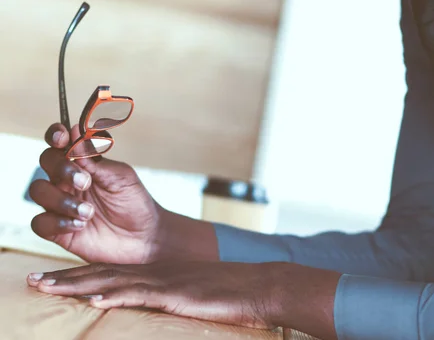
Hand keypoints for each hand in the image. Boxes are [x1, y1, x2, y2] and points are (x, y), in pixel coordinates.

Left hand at [27, 261, 281, 328]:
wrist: (255, 284)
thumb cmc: (223, 294)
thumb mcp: (186, 296)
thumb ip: (162, 298)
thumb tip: (139, 307)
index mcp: (152, 274)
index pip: (106, 276)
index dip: (75, 277)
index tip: (48, 280)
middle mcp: (151, 273)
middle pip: (100, 276)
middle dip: (64, 279)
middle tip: (32, 281)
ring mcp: (162, 281)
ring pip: (111, 283)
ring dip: (77, 286)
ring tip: (47, 286)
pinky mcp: (175, 293)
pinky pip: (140, 295)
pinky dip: (114, 297)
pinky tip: (95, 299)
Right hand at [30, 123, 217, 264]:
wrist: (144, 238)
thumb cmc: (134, 202)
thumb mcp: (120, 175)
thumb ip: (95, 158)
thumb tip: (75, 132)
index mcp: (83, 162)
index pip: (60, 141)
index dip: (55, 134)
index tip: (62, 137)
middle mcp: (67, 180)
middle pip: (46, 160)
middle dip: (61, 168)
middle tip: (85, 181)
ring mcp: (60, 204)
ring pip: (38, 190)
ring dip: (60, 199)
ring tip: (88, 212)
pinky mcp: (58, 231)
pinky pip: (39, 222)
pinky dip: (57, 222)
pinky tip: (79, 225)